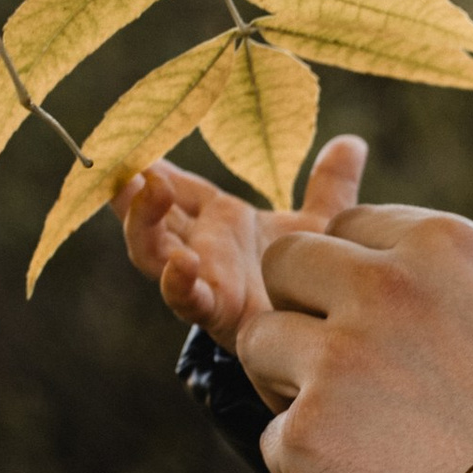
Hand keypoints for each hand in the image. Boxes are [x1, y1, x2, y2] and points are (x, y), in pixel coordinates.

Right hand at [116, 134, 370, 363]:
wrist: (323, 340)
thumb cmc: (310, 281)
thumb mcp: (321, 227)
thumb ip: (331, 187)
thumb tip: (351, 142)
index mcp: (220, 222)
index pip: (177, 187)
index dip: (153, 165)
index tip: (132, 133)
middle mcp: (203, 248)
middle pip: (148, 215)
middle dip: (128, 188)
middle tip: (121, 156)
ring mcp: (204, 280)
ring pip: (152, 251)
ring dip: (141, 221)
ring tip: (146, 188)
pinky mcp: (217, 313)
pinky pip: (186, 300)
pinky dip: (177, 282)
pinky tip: (181, 262)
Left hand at [238, 202, 472, 472]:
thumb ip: (442, 292)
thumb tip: (376, 296)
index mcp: (447, 244)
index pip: (349, 226)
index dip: (353, 279)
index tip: (380, 323)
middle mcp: (387, 284)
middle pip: (287, 263)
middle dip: (301, 311)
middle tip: (342, 369)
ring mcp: (340, 356)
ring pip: (259, 344)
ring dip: (291, 386)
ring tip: (356, 434)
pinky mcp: (309, 432)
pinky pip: (275, 438)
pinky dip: (311, 470)